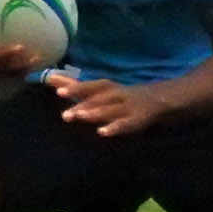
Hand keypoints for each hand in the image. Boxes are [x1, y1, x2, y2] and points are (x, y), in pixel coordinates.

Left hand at [50, 73, 166, 136]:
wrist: (161, 99)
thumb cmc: (123, 95)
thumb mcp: (102, 90)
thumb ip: (77, 86)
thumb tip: (51, 78)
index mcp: (109, 87)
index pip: (91, 85)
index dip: (75, 87)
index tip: (57, 90)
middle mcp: (118, 94)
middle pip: (99, 97)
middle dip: (83, 103)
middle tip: (65, 113)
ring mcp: (129, 107)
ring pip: (111, 109)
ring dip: (96, 112)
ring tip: (80, 116)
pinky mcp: (138, 119)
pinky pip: (126, 124)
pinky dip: (115, 127)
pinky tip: (103, 132)